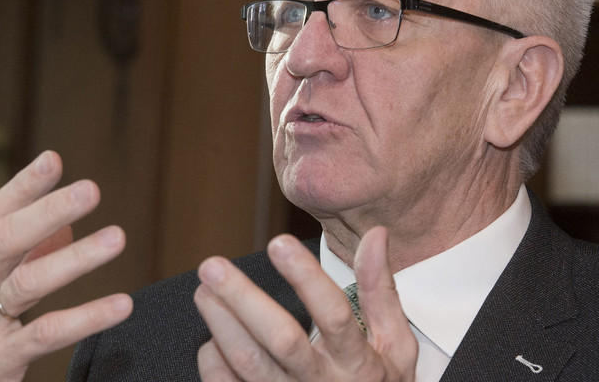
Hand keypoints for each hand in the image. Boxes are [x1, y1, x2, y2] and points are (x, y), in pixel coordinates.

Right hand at [0, 151, 132, 381]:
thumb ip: (20, 262)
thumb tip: (64, 225)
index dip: (21, 188)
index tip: (54, 160)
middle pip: (3, 239)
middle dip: (47, 210)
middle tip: (91, 189)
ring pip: (28, 282)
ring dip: (76, 256)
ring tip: (118, 237)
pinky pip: (46, 334)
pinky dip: (87, 316)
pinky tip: (122, 304)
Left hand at [194, 227, 416, 380]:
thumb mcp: (394, 344)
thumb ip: (380, 290)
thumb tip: (375, 234)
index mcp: (359, 363)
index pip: (334, 315)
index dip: (306, 278)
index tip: (280, 243)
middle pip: (281, 340)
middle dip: (243, 300)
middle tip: (213, 267)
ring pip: (248, 363)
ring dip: (221, 324)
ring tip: (204, 290)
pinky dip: (214, 360)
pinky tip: (212, 337)